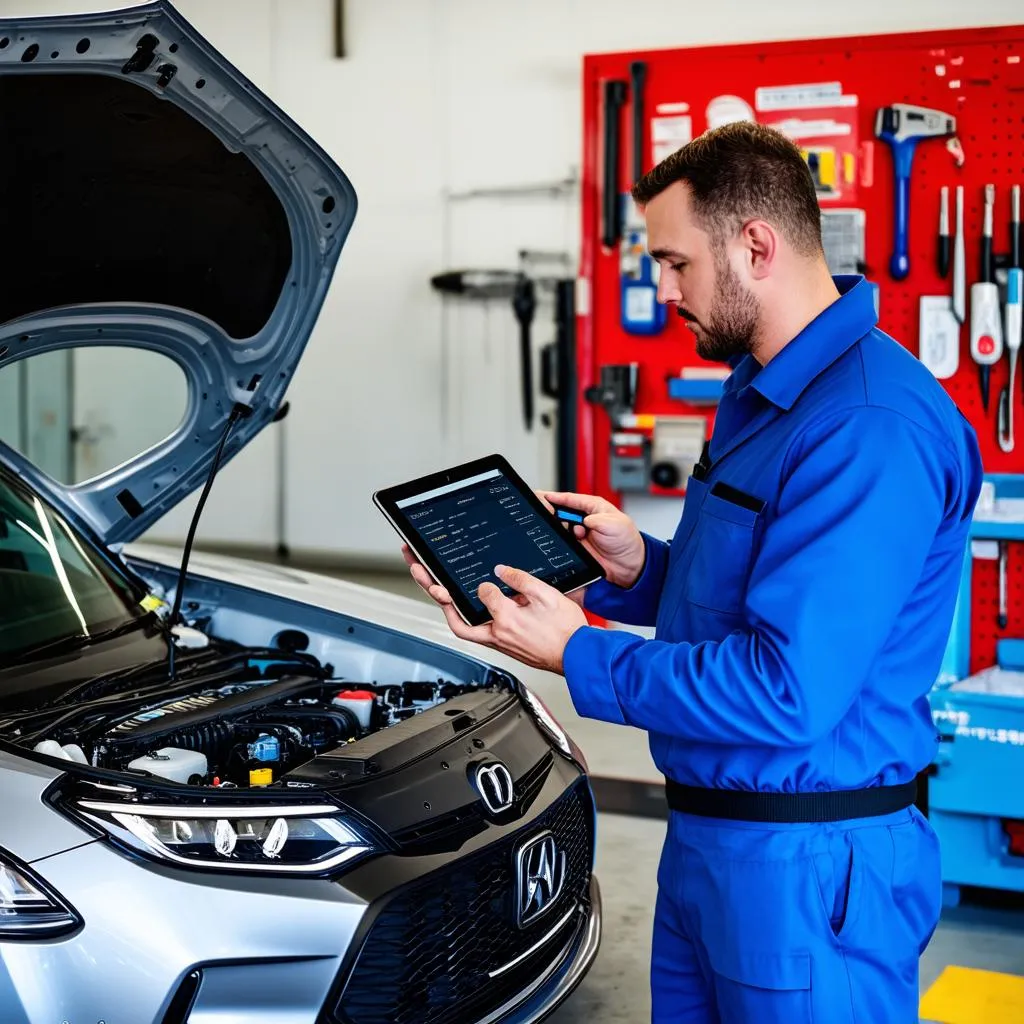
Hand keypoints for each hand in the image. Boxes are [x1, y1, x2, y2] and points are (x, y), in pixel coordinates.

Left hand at [401, 547, 586, 672]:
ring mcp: (498, 642)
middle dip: (431, 587)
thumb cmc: (567, 633)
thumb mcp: (548, 596)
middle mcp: (497, 634)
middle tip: (417, 568)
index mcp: (507, 620)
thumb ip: (522, 580)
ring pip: (460, 624)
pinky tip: (458, 606)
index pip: (484, 594)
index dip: (486, 582)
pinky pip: (473, 631)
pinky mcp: (502, 645)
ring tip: (429, 584)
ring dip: (443, 604)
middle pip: (453, 611)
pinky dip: (462, 617)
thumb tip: (502, 571)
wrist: (577, 657)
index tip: (491, 575)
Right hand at [536, 489, 644, 588]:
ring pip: (559, 527)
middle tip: (547, 514)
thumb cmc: (626, 541)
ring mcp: (578, 533)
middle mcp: (583, 518)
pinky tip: (562, 542)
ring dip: (558, 528)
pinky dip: (560, 542)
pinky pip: (562, 542)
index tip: (544, 497)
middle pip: (561, 511)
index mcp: (593, 507)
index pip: (570, 499)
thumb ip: (595, 520)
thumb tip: (580, 523)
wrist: (628, 565)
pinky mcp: (576, 547)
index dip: (556, 497)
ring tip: (562, 531)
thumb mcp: (614, 523)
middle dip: (552, 512)